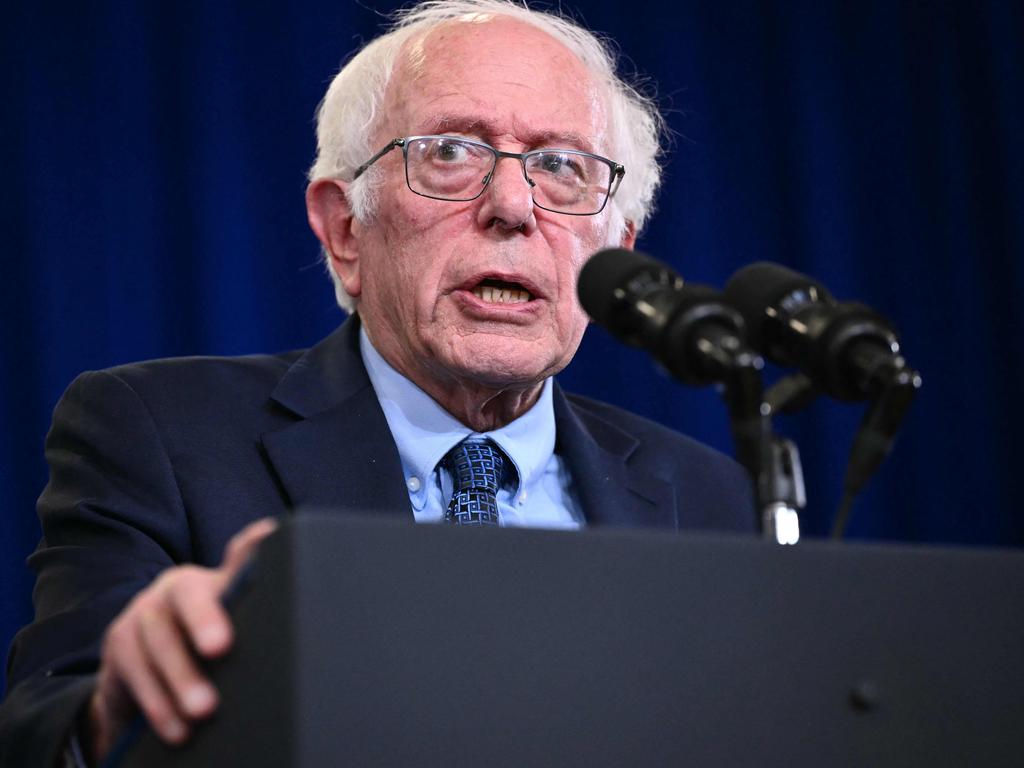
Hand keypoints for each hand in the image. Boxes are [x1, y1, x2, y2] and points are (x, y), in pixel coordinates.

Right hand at [86, 517, 277, 760]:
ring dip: (180, 677)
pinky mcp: (120, 641)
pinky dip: (158, 703)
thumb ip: (259, 613)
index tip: (263, 546)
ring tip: (203, 710)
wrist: (142, 669)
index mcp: (215, 578)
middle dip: (203, 619)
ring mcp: (144, 610)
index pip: (237, 556)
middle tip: (221, 648)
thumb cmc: (203, 645)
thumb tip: (308, 616)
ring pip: (158, 638)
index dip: (249, 550)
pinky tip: (177, 728)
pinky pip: (135, 671)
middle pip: (189, 595)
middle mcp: (176, 585)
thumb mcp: (234, 628)